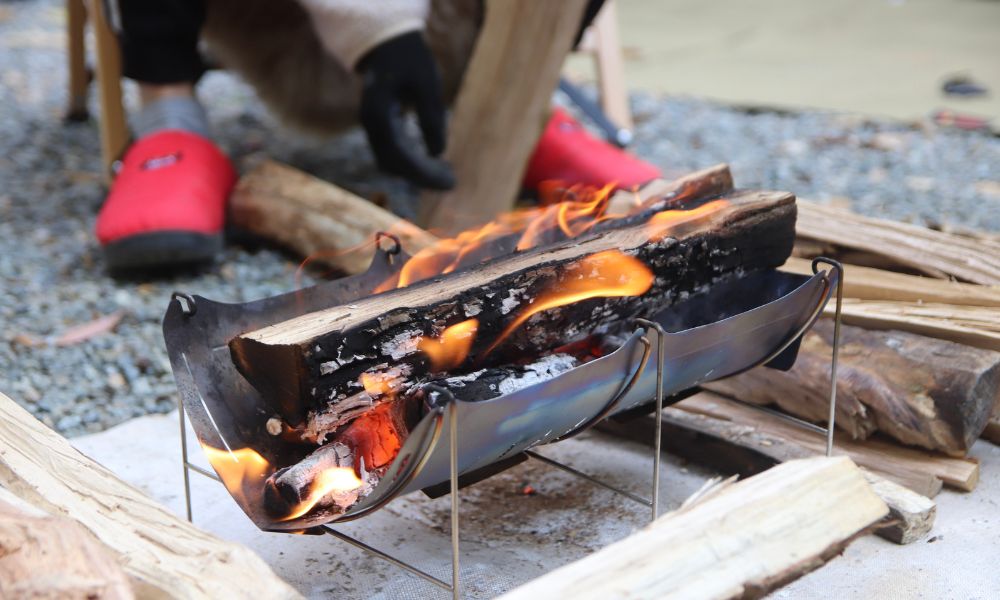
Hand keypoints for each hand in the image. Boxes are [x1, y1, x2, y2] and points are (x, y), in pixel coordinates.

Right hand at [358, 32, 454, 189]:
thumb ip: (431, 116)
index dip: (423, 172)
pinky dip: (412, 162)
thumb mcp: (427, 83)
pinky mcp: (380, 128)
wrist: (388, 44)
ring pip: (391, 162)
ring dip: (417, 172)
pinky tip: (435, 164)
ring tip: (447, 175)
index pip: (398, 154)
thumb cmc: (410, 59)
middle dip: (422, 177)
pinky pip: (393, 153)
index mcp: (377, 112)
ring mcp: (372, 127)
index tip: (447, 182)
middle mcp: (370, 124)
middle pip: (393, 164)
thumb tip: (437, 153)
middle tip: (452, 183)